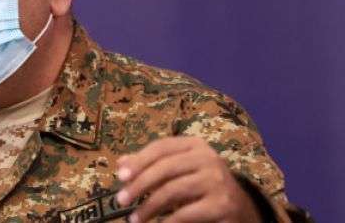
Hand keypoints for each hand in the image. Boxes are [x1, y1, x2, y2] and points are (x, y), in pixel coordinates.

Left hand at [115, 136, 260, 222]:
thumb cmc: (201, 187)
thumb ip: (152, 165)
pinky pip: (186, 213)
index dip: (138, 161)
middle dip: (139, 184)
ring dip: (149, 206)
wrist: (240, 209)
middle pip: (165, 167)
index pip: (161, 147)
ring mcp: (218, 181)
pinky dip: (167, 221)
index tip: (120, 177)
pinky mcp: (223, 205)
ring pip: (173, 190)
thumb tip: (121, 164)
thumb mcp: (178, 171)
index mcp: (195, 145)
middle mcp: (209, 159)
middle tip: (121, 200)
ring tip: (134, 218)